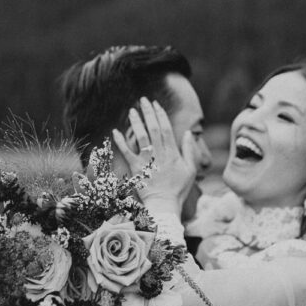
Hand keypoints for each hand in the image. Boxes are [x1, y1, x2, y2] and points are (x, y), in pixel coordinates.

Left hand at [112, 98, 195, 213]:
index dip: (161, 114)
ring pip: (141, 137)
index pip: (166, 128)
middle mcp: (159, 153)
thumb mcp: (190, 169)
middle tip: (143, 100)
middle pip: (154, 128)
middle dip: (148, 113)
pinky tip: (115, 131)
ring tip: (132, 110)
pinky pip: (127, 152)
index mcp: (172, 153)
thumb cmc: (178, 189)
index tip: (156, 104)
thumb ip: (190, 150)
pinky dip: (121, 142)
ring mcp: (147, 160)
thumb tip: (188, 133)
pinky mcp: (136, 168)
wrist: (165, 205)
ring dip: (136, 122)